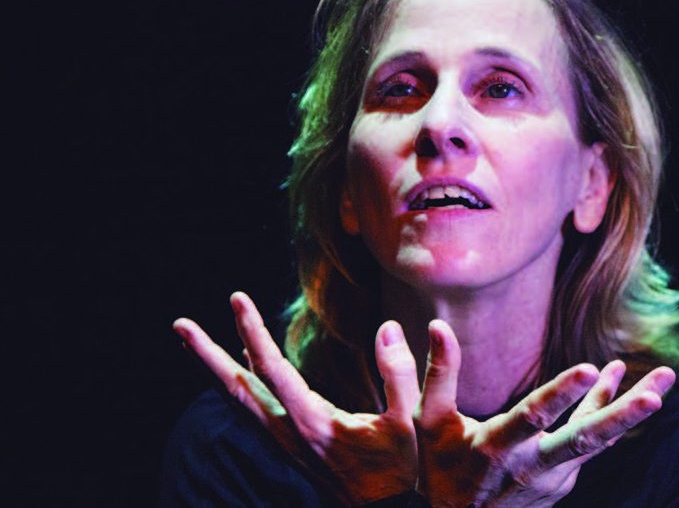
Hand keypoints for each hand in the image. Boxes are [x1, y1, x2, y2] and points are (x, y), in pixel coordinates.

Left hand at [173, 292, 419, 505]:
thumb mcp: (407, 422)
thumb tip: (387, 327)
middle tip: (179, 325)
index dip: (252, 332)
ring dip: (213, 369)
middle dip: (206, 354)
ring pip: (239, 400)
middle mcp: (289, 430)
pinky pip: (253, 409)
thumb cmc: (396, 469)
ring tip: (191, 342)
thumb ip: (399, 374)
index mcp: (313, 421)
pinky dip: (238, 384)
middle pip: (237, 388)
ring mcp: (285, 440)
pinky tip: (239, 366)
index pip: (273, 369)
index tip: (237, 299)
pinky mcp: (289, 445)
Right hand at [413, 320, 675, 507]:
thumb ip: (437, 373)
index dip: (561, 395)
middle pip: (584, 440)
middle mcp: (531, 465)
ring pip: (597, 440)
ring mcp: (553, 476)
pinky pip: (589, 441)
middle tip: (657, 397)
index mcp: (496, 448)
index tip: (591, 369)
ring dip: (630, 410)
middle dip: (622, 417)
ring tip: (664, 378)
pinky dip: (605, 410)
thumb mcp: (428, 422)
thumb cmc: (438, 468)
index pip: (533, 418)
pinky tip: (615, 377)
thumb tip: (437, 323)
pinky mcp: (563, 479)